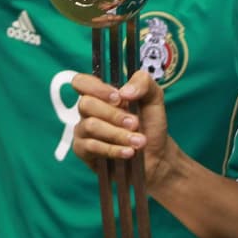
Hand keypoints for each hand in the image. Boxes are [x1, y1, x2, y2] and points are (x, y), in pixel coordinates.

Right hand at [72, 70, 172, 187]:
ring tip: (139, 141)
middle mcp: (89, 111)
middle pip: (86, 104)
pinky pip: (91, 147)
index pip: (82, 82)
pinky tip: (129, 152)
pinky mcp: (83, 151)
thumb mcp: (154, 98)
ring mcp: (83, 131)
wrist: (156, 155)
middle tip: (135, 123)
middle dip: (114, 114)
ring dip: (118, 134)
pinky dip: (113, 149)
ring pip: (91, 126)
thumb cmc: (151, 125)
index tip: (119, 98)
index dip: (96, 88)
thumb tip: (123, 91)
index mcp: (102, 94)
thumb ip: (143, 83)